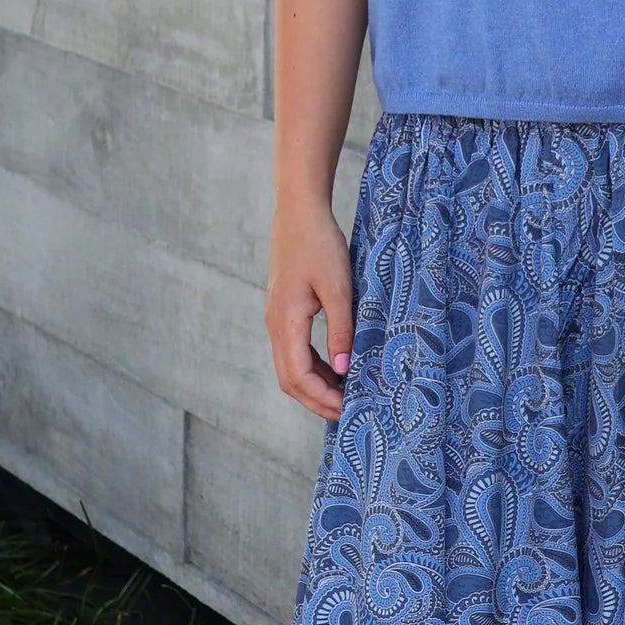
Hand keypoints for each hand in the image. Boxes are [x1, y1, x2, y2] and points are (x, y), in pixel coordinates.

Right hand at [265, 200, 354, 423]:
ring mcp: (276, 318)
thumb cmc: (320, 244)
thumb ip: (341, 330)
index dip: (322, 398)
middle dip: (317, 400)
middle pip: (290, 380)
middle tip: (348, 411)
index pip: (298, 377)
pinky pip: (294, 350)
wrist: (299, 213)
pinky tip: (335, 367)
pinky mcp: (283, 310)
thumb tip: (344, 370)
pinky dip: (313, 366)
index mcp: (285, 322)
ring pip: (290, 367)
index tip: (349, 408)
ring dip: (315, 385)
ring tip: (344, 393)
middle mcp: (275, 325)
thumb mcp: (338, 287)